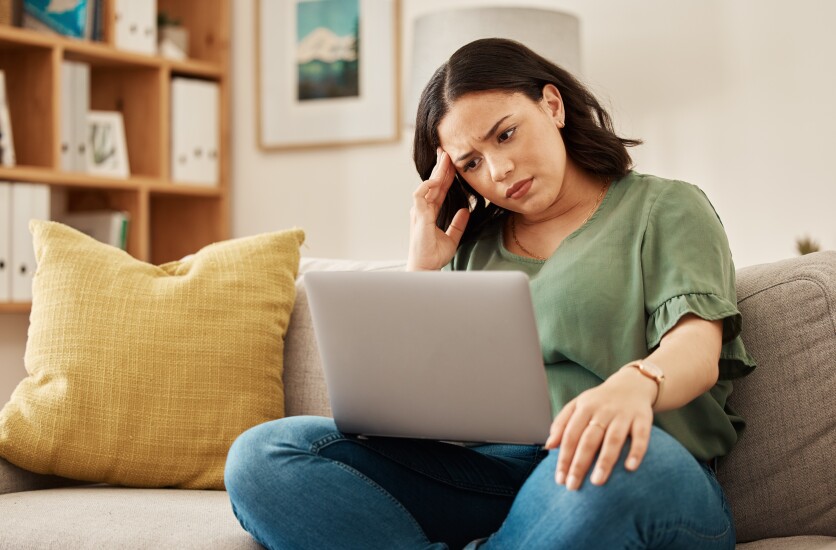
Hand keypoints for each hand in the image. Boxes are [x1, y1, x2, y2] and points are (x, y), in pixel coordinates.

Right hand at [407, 149, 469, 270]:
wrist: (426, 269)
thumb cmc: (433, 256)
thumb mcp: (452, 238)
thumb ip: (458, 224)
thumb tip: (466, 210)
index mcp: (429, 213)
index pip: (439, 189)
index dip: (446, 176)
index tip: (453, 162)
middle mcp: (422, 210)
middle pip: (433, 184)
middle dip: (441, 167)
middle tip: (448, 151)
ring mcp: (419, 212)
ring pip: (428, 186)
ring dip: (436, 172)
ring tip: (445, 159)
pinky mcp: (418, 217)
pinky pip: (420, 196)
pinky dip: (428, 186)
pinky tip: (437, 179)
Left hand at [543, 367, 657, 490]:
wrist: (631, 384)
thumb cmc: (599, 402)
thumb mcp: (577, 406)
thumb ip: (562, 424)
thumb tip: (549, 445)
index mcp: (585, 408)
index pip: (570, 435)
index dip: (564, 457)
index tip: (560, 479)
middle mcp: (603, 411)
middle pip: (589, 439)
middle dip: (580, 463)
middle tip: (573, 486)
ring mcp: (623, 414)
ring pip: (613, 439)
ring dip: (605, 461)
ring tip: (597, 482)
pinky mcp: (643, 418)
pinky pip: (641, 436)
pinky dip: (636, 451)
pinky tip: (630, 468)